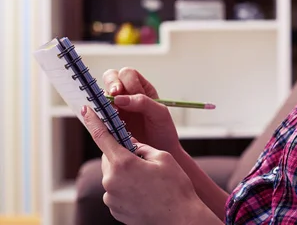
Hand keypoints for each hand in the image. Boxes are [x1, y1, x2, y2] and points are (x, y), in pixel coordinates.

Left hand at [82, 105, 205, 224]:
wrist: (179, 219)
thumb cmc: (175, 187)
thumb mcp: (162, 158)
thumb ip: (142, 148)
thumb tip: (131, 146)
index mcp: (123, 164)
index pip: (102, 137)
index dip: (94, 122)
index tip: (87, 111)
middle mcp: (111, 181)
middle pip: (109, 158)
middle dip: (122, 154)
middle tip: (142, 158)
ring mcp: (111, 198)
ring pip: (114, 176)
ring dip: (126, 172)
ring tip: (149, 181)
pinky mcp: (115, 210)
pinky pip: (117, 191)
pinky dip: (128, 187)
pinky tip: (146, 192)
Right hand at [102, 67, 179, 153]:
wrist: (160, 152)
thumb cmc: (163, 131)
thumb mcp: (160, 114)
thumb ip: (144, 102)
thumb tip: (119, 98)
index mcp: (142, 89)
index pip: (128, 74)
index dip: (124, 81)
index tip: (123, 92)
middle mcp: (128, 95)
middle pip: (112, 77)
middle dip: (111, 83)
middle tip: (113, 96)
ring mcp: (117, 107)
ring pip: (103, 93)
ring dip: (104, 100)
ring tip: (112, 112)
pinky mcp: (110, 121)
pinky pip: (99, 112)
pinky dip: (99, 113)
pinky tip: (104, 119)